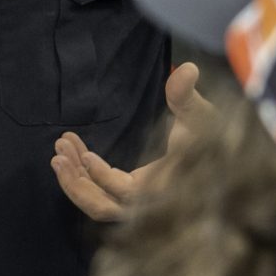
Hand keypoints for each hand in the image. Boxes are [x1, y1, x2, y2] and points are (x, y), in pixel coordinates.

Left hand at [51, 63, 215, 222]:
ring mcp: (136, 201)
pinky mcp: (128, 193)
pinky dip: (83, 176)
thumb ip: (187, 96)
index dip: (102, 176)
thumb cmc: (211, 139)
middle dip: (76, 183)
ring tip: (59, 150)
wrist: (218, 157)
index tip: (83, 155)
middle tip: (58, 154)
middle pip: (102, 207)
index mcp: (163, 188)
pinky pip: (100, 193)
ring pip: (97, 203)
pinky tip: (73, 149)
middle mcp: (147, 202)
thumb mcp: (200, 116)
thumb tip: (187, 68)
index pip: (125, 191)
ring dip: (74, 180)